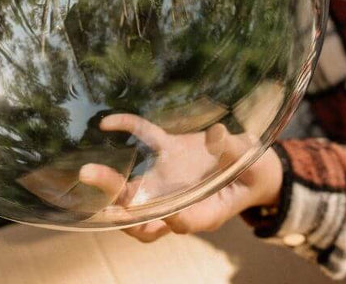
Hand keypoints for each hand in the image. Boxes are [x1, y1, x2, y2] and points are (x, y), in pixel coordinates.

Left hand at [79, 113, 282, 242]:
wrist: (253, 165)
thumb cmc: (255, 171)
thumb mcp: (254, 163)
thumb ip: (235, 151)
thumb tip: (216, 135)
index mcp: (205, 212)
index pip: (182, 222)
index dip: (172, 218)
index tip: (170, 211)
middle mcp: (180, 199)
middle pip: (144, 217)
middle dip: (122, 215)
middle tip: (104, 208)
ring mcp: (170, 177)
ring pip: (134, 190)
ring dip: (112, 184)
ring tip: (90, 174)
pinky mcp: (170, 151)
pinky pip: (145, 140)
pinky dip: (127, 128)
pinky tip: (107, 122)